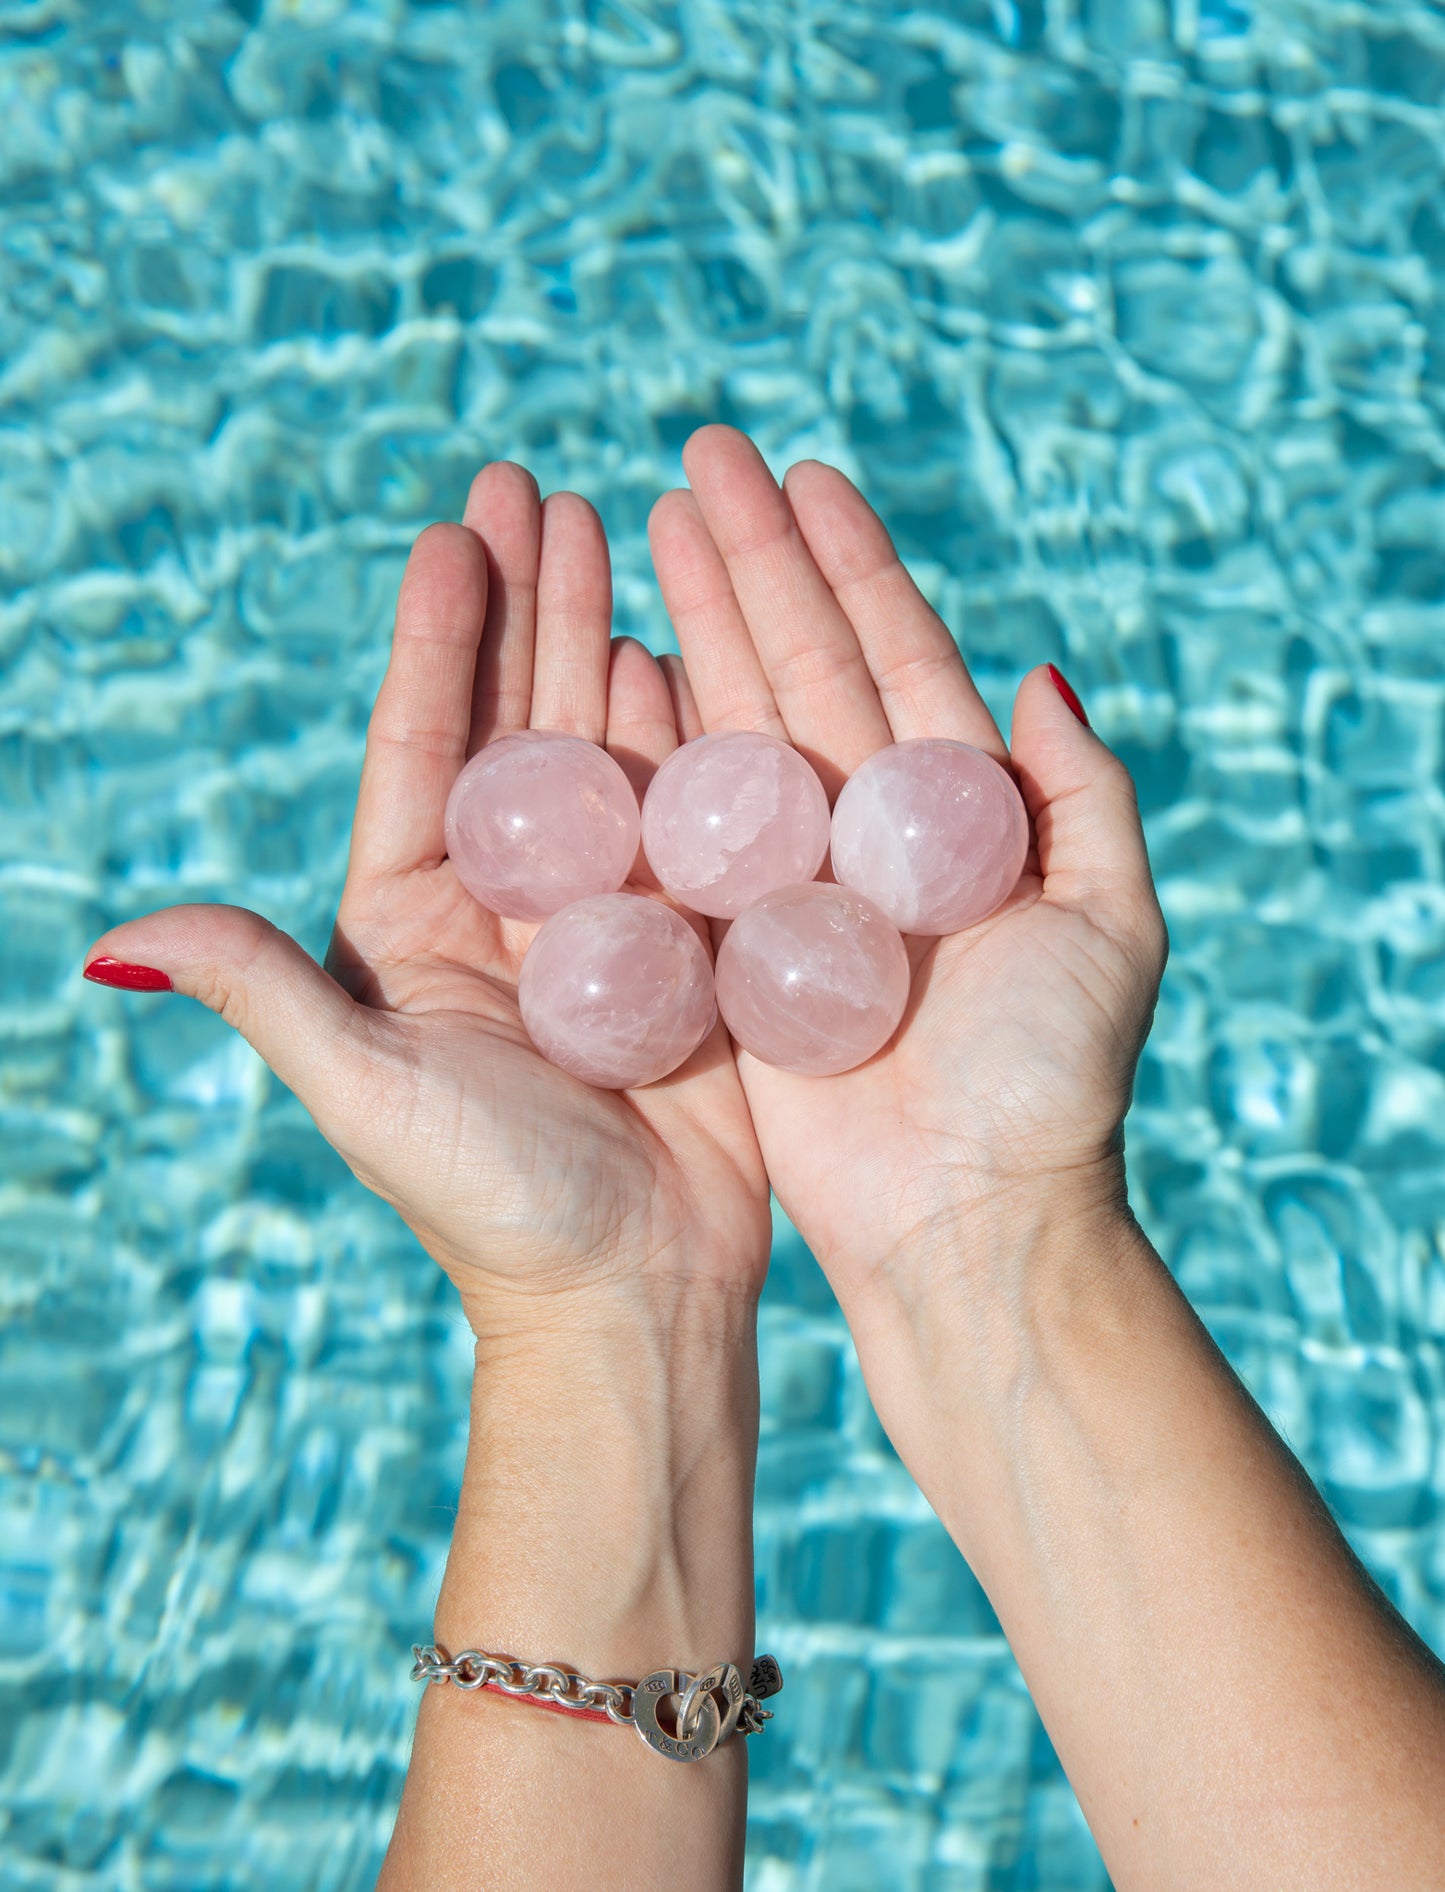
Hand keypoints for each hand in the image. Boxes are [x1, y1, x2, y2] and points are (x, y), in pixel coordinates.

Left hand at [85, 466, 769, 1332]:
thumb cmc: (493, 1203)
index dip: (436, 636)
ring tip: (620, 534)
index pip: (424, 746)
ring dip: (609, 637)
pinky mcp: (695, 937)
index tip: (453, 530)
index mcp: (417, 919)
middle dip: (528, 601)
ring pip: (605, 745)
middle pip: (516, 719)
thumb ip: (264, 989)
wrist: (635, 1293)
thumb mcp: (364, 1088)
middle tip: (540, 488)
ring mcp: (608, 909)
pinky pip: (694, 809)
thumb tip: (117, 934)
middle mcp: (510, 898)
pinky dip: (695, 727)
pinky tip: (693, 648)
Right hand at [648, 427, 1168, 1297]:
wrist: (963, 1225)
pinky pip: (680, 830)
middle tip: (696, 460)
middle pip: (802, 666)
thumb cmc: (1049, 1085)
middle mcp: (866, 831)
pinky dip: (650, 748)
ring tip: (644, 526)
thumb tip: (1044, 674)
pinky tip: (617, 663)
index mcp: (957, 813)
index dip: (849, 562)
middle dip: (751, 562)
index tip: (801, 474)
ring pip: (734, 726)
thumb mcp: (1114, 926)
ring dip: (695, 623)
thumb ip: (1087, 797)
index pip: (895, 654)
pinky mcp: (724, 947)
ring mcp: (790, 884)